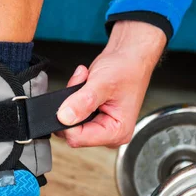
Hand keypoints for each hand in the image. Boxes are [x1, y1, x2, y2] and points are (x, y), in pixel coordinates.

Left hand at [56, 20, 165, 147]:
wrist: (131, 57)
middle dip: (71, 106)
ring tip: (86, 81)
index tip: (72, 99)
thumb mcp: (102, 83)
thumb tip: (64, 117)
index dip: (68, 120)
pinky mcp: (93, 118)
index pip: (78, 138)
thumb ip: (82, 102)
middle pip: (72, 131)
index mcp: (117, 132)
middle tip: (83, 85)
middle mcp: (109, 134)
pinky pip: (71, 113)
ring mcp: (100, 126)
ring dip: (71, 99)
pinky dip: (73, 96)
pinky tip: (85, 84)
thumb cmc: (127, 69)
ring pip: (69, 121)